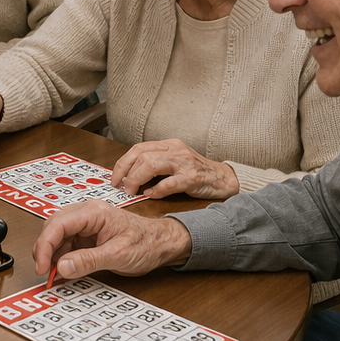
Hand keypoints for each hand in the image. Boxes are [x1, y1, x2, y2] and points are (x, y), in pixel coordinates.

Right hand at [32, 202, 192, 281]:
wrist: (163, 243)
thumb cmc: (147, 243)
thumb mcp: (119, 255)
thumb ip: (89, 261)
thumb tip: (62, 267)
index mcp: (93, 212)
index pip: (58, 224)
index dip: (45, 245)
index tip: (42, 266)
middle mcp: (86, 214)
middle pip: (53, 227)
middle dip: (45, 250)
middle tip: (45, 273)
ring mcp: (85, 224)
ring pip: (57, 236)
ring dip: (52, 255)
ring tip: (54, 275)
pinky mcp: (87, 235)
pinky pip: (67, 244)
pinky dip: (62, 258)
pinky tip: (63, 271)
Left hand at [110, 139, 239, 199]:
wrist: (225, 178)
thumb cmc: (197, 172)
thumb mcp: (174, 162)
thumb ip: (154, 166)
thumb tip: (128, 178)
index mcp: (168, 144)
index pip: (138, 148)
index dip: (122, 162)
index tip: (115, 177)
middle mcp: (175, 150)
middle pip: (141, 155)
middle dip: (126, 171)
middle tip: (120, 186)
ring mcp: (184, 163)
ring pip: (152, 165)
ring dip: (137, 179)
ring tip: (131, 191)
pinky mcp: (193, 178)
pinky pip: (170, 183)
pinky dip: (157, 190)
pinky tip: (150, 195)